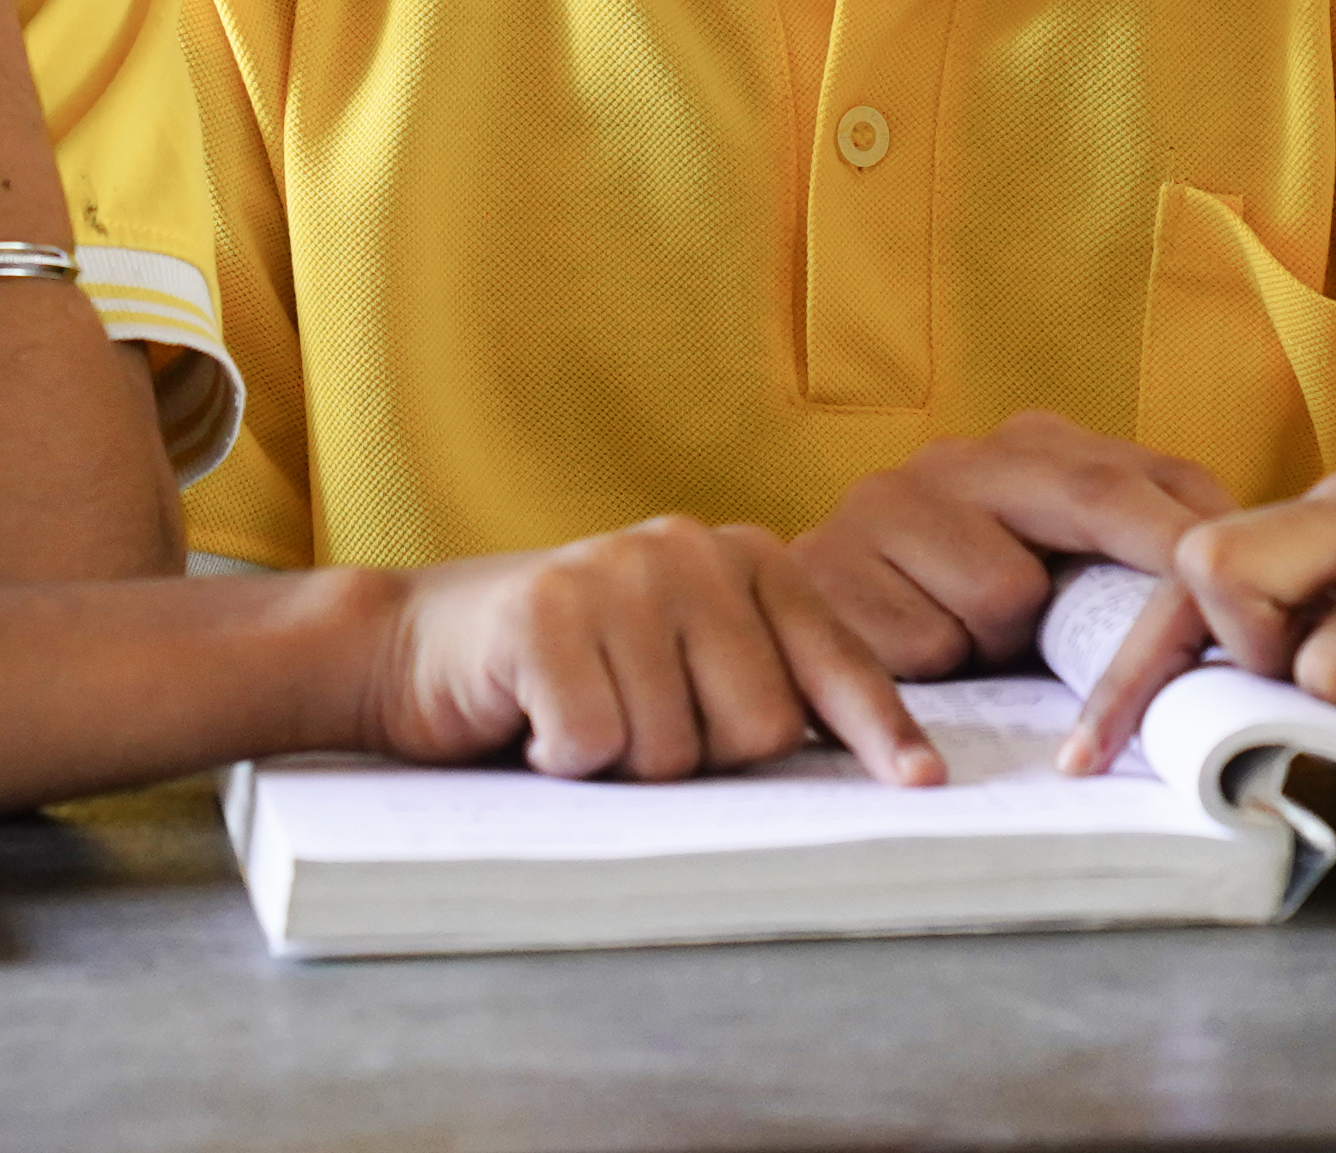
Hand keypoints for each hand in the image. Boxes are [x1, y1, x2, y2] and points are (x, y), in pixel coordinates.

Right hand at [368, 519, 940, 787]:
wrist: (414, 645)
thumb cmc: (569, 671)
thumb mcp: (682, 660)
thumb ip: (762, 682)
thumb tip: (881, 765)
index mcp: (743, 559)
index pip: (834, 660)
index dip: (878, 732)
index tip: (920, 785)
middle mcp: (690, 550)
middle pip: (760, 726)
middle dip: (702, 759)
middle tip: (636, 726)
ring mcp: (619, 574)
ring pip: (676, 748)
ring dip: (624, 766)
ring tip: (583, 716)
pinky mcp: (546, 612)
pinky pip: (597, 743)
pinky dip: (562, 759)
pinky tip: (536, 723)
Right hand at [794, 411, 1234, 760]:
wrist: (790, 618)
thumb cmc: (951, 608)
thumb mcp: (1043, 568)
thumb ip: (1123, 558)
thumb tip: (1239, 595)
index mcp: (1023, 447)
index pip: (1134, 475)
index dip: (1196, 528)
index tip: (1254, 582)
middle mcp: (956, 459)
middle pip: (1087, 501)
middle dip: (1149, 563)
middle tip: (1190, 631)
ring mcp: (888, 505)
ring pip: (1004, 592)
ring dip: (1004, 643)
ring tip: (975, 647)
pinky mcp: (829, 569)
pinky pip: (929, 642)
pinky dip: (937, 667)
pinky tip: (915, 657)